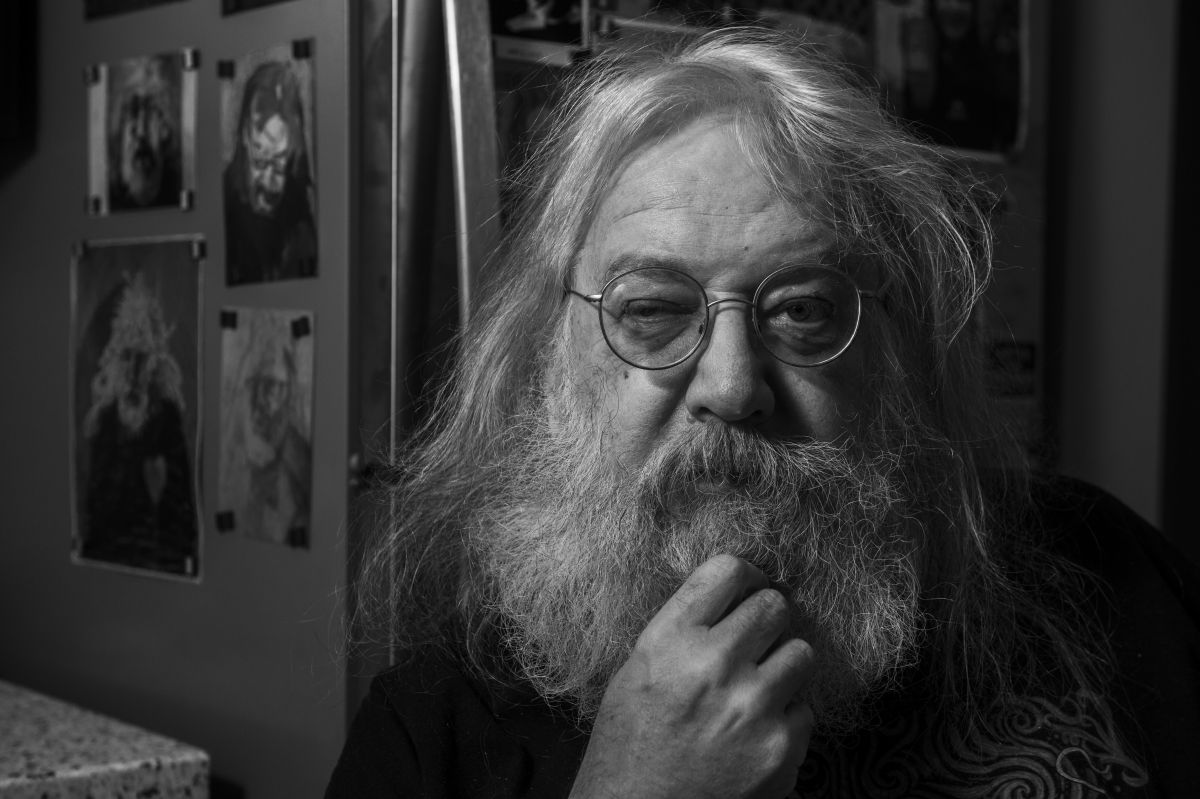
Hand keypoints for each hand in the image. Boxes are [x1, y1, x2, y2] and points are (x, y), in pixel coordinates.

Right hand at [569, 554, 815, 798]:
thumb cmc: (630, 744)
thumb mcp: (636, 670)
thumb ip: (683, 630)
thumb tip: (734, 595)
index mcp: (670, 640)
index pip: (727, 571)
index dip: (744, 574)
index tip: (746, 587)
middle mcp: (712, 666)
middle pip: (773, 605)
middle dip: (765, 621)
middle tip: (753, 642)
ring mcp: (751, 708)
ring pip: (801, 652)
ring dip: (782, 666)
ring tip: (756, 689)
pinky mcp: (780, 748)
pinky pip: (805, 709)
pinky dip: (785, 719)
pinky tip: (753, 733)